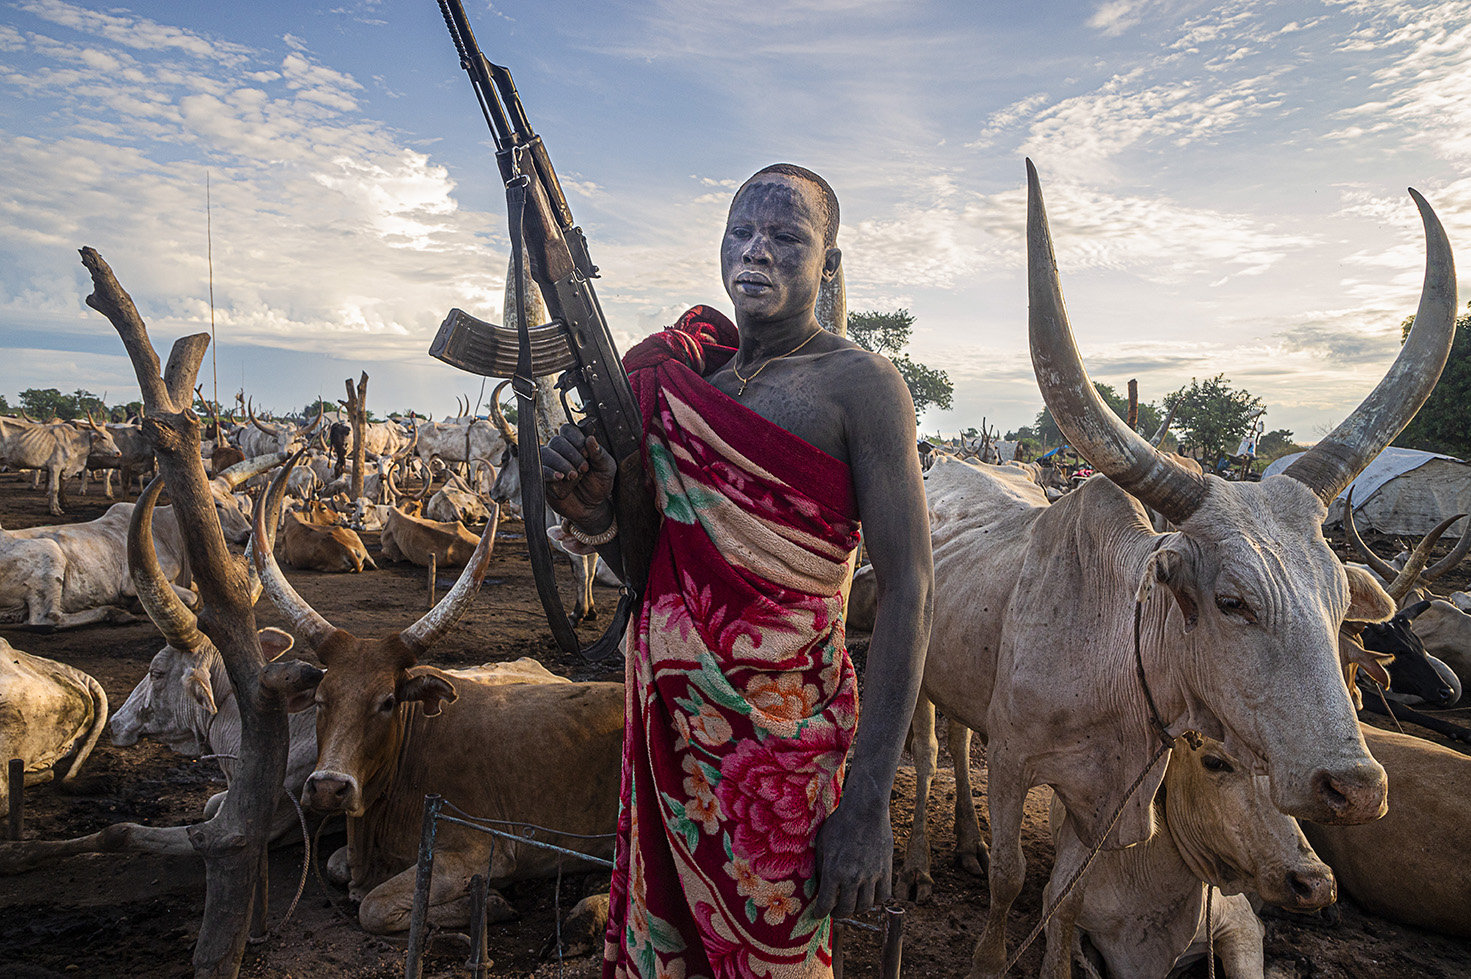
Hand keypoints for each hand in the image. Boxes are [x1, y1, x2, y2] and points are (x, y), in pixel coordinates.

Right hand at [540, 422, 615, 526]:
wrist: (592, 508)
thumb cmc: (599, 485)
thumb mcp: (607, 469)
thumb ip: (600, 454)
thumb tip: (590, 439)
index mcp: (576, 444)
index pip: (568, 430)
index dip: (576, 439)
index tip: (586, 453)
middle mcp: (561, 452)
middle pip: (557, 441)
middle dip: (571, 454)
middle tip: (584, 469)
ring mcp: (550, 464)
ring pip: (546, 453)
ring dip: (560, 463)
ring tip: (573, 476)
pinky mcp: (544, 478)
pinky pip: (539, 470)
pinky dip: (548, 472)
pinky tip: (559, 477)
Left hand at [811, 794, 892, 919]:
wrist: (865, 810)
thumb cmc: (839, 825)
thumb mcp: (822, 844)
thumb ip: (820, 868)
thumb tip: (819, 886)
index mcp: (833, 871)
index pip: (826, 904)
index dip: (820, 913)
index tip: (819, 914)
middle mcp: (852, 877)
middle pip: (846, 910)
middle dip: (838, 913)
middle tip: (835, 910)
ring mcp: (871, 875)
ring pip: (865, 906)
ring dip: (856, 908)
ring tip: (851, 903)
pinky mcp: (885, 871)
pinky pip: (883, 896)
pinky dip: (875, 899)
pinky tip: (868, 894)